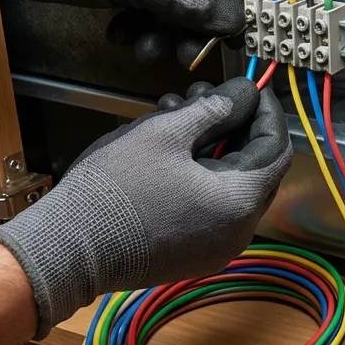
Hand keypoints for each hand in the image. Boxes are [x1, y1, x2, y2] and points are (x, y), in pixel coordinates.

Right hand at [0, 78, 291, 336]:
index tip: (250, 89)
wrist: (68, 247)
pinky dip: (200, 177)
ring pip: (230, 187)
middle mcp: (238, 233)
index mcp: (239, 203)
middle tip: (205, 98)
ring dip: (212, 149)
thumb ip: (214, 109)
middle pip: (255, 169)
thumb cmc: (115, 188)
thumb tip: (243, 93)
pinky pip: (211, 209)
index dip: (267, 113)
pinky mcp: (192, 255)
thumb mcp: (165, 133)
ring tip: (178, 117)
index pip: (277, 148)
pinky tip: (171, 152)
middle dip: (234, 128)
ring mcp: (216, 248)